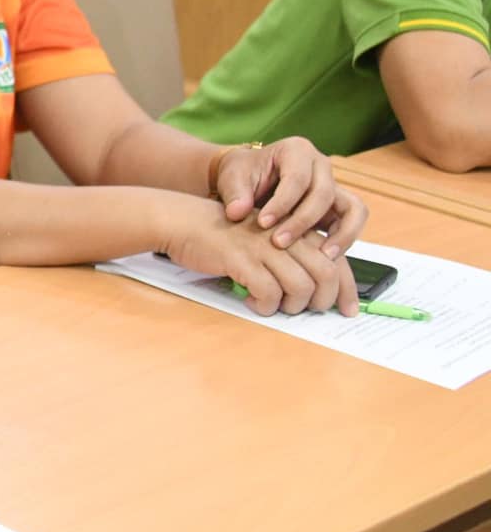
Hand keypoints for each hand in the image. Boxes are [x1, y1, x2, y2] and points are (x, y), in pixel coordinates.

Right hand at [162, 197, 358, 316]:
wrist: (183, 221)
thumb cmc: (223, 235)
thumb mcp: (263, 241)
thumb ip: (288, 257)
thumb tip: (314, 291)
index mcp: (294, 230)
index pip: (336, 260)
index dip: (348, 288)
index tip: (349, 310)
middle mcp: (284, 236)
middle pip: (326, 274)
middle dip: (323, 301)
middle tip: (306, 310)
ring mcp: (263, 247)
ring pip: (300, 286)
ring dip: (292, 306)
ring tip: (277, 306)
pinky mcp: (241, 259)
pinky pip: (268, 292)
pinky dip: (265, 305)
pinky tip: (253, 302)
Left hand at [213, 136, 368, 255]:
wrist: (247, 180)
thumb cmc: (241, 175)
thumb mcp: (232, 178)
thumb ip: (235, 194)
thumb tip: (238, 213)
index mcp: (297, 150)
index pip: (297, 179)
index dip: (282, 203)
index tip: (263, 223)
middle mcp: (321, 166)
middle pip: (324, 194)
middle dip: (303, 221)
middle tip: (279, 242)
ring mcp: (333, 186)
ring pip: (353, 208)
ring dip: (341, 234)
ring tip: (321, 257)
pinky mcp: (337, 207)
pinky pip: (352, 222)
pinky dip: (344, 240)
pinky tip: (325, 258)